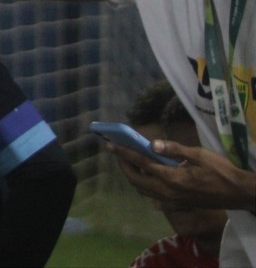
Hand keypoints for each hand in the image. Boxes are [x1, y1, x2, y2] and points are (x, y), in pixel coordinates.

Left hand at [109, 137, 255, 213]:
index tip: (110, 144)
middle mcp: (168, 193)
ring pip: (143, 190)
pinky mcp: (178, 204)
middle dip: (124, 165)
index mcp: (172, 178)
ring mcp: (172, 201)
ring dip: (133, 176)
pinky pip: (153, 195)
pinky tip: (147, 173)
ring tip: (129, 160)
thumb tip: (151, 143)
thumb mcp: (199, 155)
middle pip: (136, 180)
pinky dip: (145, 184)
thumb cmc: (221, 171)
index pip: (141, 164)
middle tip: (117, 151)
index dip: (124, 153)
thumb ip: (174, 150)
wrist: (239, 193)